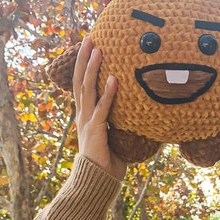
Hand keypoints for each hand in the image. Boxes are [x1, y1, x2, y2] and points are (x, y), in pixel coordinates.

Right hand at [72, 36, 126, 179]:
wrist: (97, 181)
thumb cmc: (109, 161)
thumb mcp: (115, 135)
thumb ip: (121, 121)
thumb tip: (138, 111)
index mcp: (86, 115)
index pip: (83, 84)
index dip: (84, 65)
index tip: (89, 47)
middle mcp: (83, 115)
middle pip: (80, 80)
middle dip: (84, 58)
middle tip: (89, 37)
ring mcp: (86, 122)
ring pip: (87, 89)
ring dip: (92, 68)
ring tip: (97, 49)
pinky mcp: (94, 131)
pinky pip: (102, 109)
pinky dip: (108, 94)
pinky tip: (115, 79)